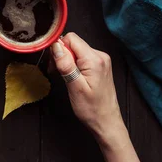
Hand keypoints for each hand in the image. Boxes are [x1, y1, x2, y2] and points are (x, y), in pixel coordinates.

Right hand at [50, 33, 138, 161]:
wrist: (106, 122)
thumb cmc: (92, 109)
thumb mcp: (75, 87)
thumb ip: (66, 64)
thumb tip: (56, 46)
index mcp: (95, 59)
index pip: (71, 38)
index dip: (59, 48)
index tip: (54, 63)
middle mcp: (100, 56)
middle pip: (74, 43)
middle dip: (62, 55)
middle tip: (57, 72)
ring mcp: (101, 60)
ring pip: (76, 50)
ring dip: (67, 60)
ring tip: (65, 77)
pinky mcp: (99, 65)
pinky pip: (81, 57)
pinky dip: (73, 64)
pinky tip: (72, 76)